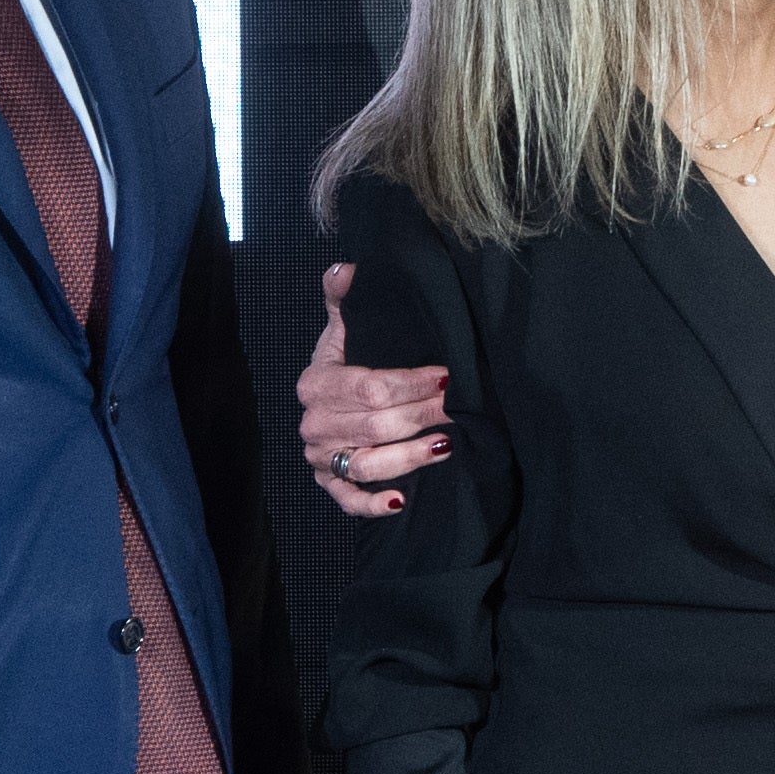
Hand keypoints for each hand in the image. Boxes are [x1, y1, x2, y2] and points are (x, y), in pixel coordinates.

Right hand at [299, 261, 449, 515]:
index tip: (448, 375)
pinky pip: (349, 500)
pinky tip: (402, 500)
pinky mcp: (331, 483)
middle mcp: (314, 424)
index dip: (412, 383)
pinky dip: (373, 504)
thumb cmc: (347, 361)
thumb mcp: (346, 327)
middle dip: (424, 415)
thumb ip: (344, 299)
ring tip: (448, 443)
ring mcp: (321, 457)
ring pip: (369, 463)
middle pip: (376, 426)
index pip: (369, 387)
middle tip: (460, 407)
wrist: (332, 400)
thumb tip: (344, 270)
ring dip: (411, 456)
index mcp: (317, 383)